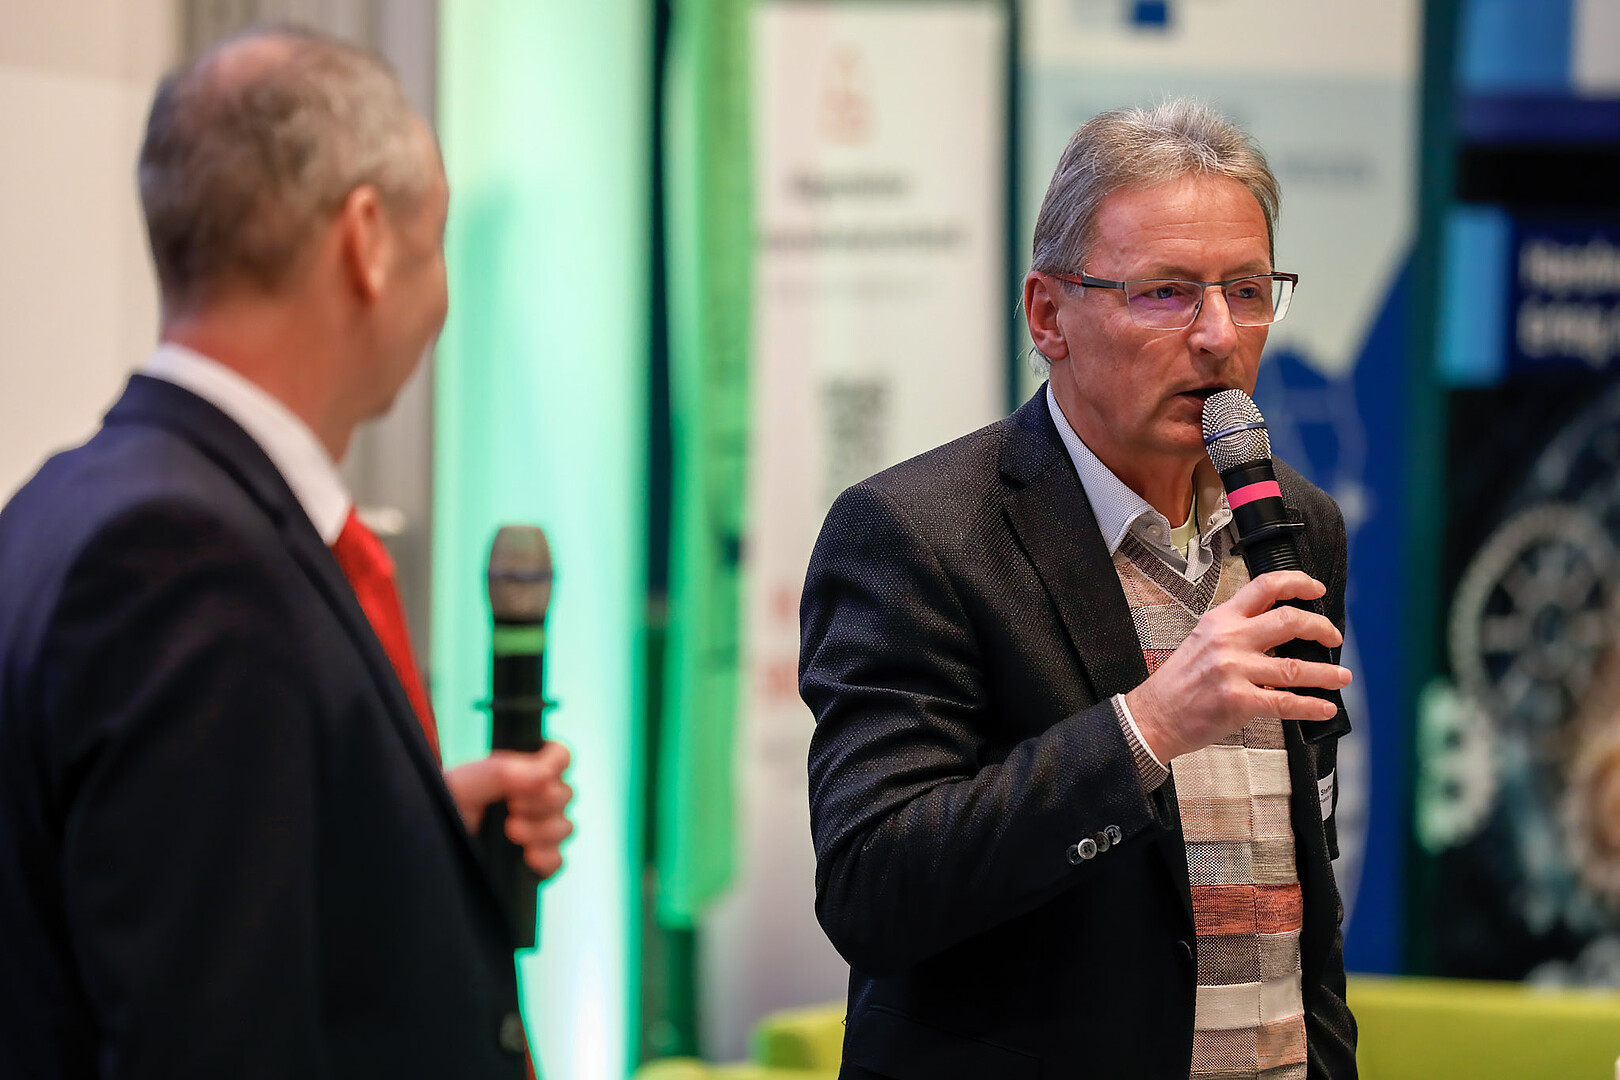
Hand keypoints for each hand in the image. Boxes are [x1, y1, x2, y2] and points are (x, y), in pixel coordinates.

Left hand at [444, 741, 573, 878]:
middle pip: (566, 794)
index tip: (534, 779)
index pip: (559, 755)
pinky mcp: (533, 862)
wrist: (423, 850)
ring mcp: (535, 831)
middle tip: (511, 809)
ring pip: (565, 827)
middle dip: (542, 803)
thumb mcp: (461, 784)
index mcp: (518, 770)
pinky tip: (525, 857)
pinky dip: (546, 859)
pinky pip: (558, 860)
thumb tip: (544, 775)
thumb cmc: (439, 809)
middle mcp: (531, 798)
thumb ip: (500, 773)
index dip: (554, 765)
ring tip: (511, 833)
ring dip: (542, 831)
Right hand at [1124, 571, 1350, 762]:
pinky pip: (1285, 703)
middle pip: (1289, 621)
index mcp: (1221, 620)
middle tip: (1333, 638)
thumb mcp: (1202, 640)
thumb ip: (1237, 631)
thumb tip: (1280, 631)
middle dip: (1321, 628)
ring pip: (1295, 667)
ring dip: (1326, 673)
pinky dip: (1311, 706)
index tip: (1316, 590)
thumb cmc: (1179, 682)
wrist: (1154, 715)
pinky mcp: (1238, 701)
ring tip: (1341, 677)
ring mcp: (1234, 670)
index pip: (1265, 586)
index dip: (1298, 583)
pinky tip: (1324, 707)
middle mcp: (1229, 640)